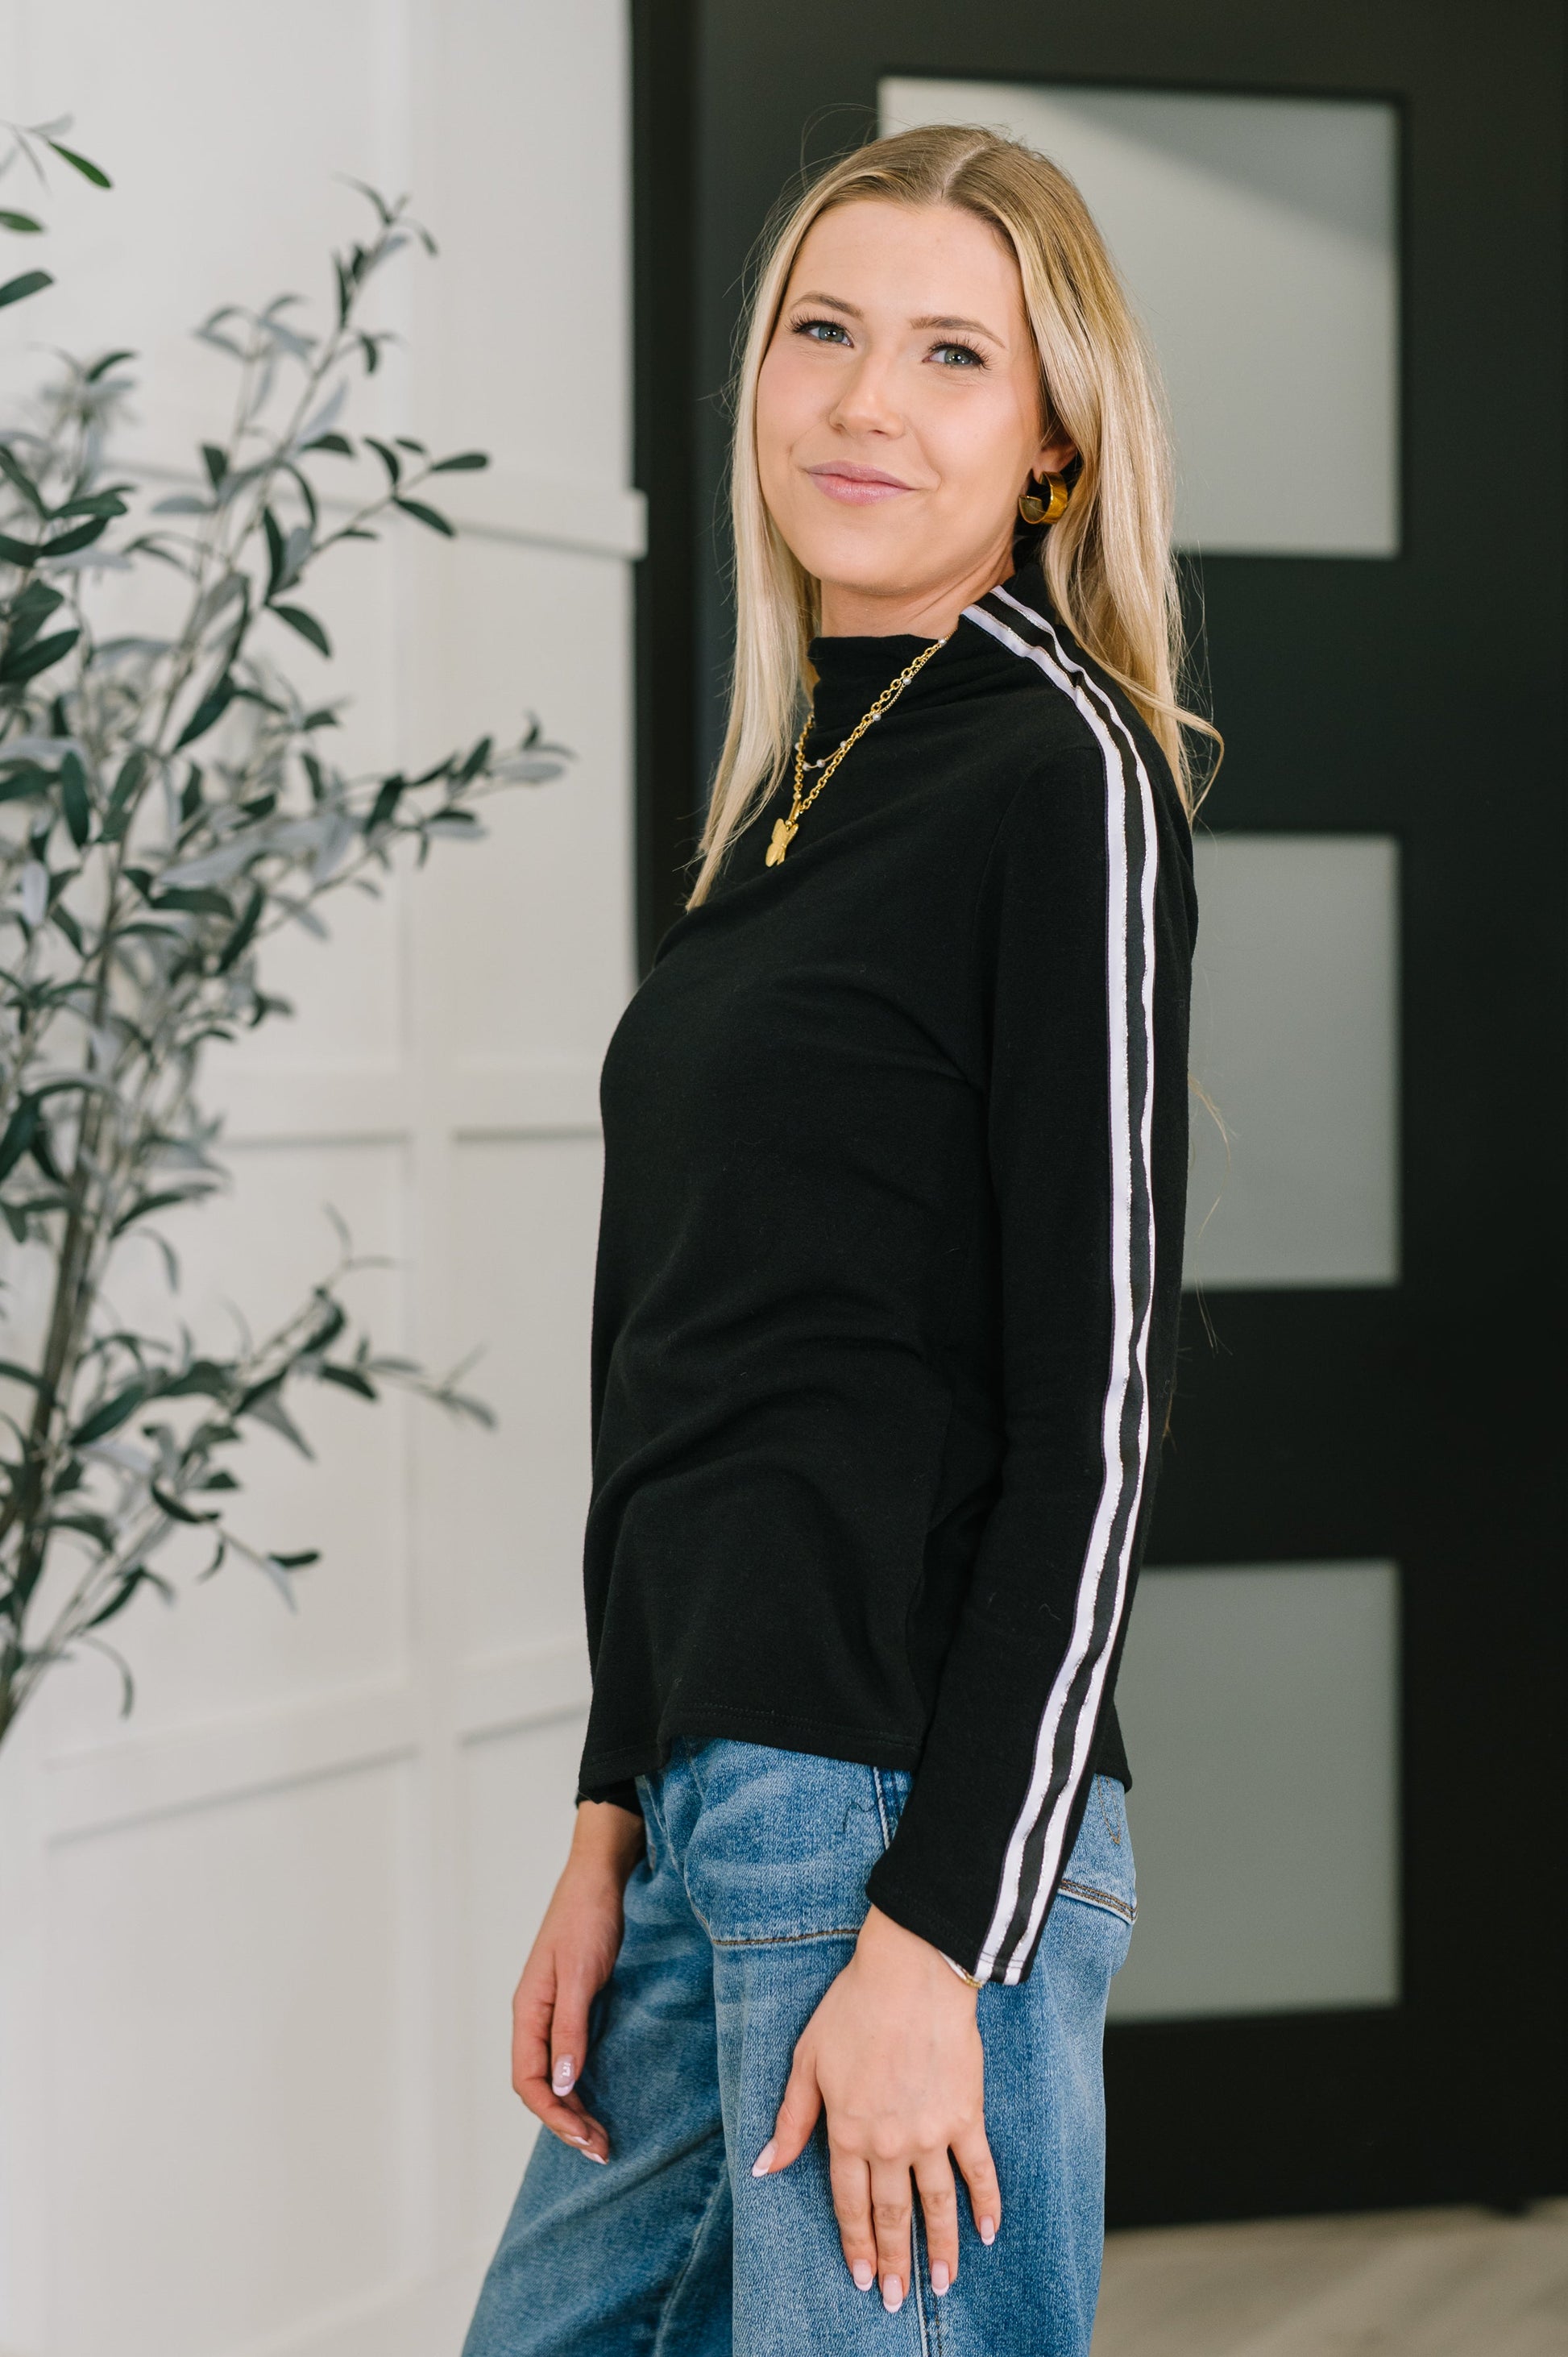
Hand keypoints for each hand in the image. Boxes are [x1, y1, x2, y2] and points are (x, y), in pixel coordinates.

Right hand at [510, 1798, 643, 2162]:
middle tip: (601, 2149)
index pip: (527, 2079)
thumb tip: (560, 2084)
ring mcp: (555, 2011)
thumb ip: (569, 2028)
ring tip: (602, 2138)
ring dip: (573, 2110)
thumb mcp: (581, 1973)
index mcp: (528, 2010)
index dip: (553, 2114)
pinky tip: (600, 2099)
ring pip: (554, 2075)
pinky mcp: (576, 2004)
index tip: (585, 2137)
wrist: (602, 1874)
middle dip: (565, 2122)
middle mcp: (536, 2016)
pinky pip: (570, 2057)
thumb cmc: (588, 1916)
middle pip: (539, 2084)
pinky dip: (582, 2085)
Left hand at [752, 1905, 999, 2310]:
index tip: (859, 2277)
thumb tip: (764, 2166)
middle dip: (894, 2262)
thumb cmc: (853, 2008)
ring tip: (943, 2285)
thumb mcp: (807, 2059)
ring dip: (941, 2249)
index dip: (855, 2242)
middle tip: (895, 2299)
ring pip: (937, 2205)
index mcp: (847, 2131)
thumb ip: (791, 2119)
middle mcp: (889, 2143)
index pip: (850, 2203)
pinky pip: (978, 2169)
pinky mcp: (966, 2115)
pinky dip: (986, 2203)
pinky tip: (987, 2233)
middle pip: (893, 2215)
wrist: (911, 1973)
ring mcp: (931, 2132)